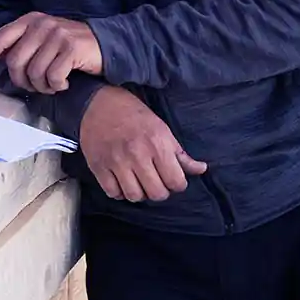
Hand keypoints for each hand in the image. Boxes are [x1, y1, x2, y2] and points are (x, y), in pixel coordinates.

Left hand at [0, 12, 102, 93]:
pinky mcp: (72, 48)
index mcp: (29, 20)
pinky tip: (64, 83)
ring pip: (34, 73)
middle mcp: (41, 24)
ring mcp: (57, 35)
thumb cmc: (66, 46)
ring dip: (41, 86)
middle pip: (15, 62)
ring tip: (51, 84)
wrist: (104, 44)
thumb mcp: (37, 39)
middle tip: (34, 86)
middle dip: (22, 81)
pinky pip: (53, 77)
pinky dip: (57, 86)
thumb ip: (12, 43)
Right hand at [78, 86, 207, 202]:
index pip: (176, 182)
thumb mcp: (162, 128)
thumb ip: (180, 154)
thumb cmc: (133, 114)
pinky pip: (112, 193)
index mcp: (157, 144)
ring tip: (139, 182)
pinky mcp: (98, 167)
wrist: (97, 102)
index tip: (172, 178)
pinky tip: (122, 181)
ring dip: (139, 193)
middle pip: (156, 193)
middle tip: (156, 181)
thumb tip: (201, 169)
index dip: (177, 184)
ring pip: (134, 196)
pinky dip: (118, 192)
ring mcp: (116, 162)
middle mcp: (137, 155)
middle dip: (160, 190)